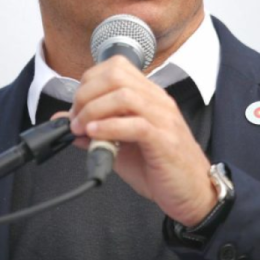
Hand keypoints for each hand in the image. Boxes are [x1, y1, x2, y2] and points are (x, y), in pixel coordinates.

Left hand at [55, 55, 216, 225]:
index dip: (89, 83)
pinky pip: (135, 124)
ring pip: (124, 95)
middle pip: (116, 75)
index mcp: (148, 96)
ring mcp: (164, 118)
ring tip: (82, 129)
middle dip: (86, 94)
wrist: (193, 192)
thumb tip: (65, 122)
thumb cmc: (160, 168)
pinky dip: (109, 127)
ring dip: (94, 110)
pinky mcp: (165, 140)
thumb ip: (96, 131)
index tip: (77, 108)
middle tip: (76, 119)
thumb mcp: (121, 147)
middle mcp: (157, 101)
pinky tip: (95, 135)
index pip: (116, 67)